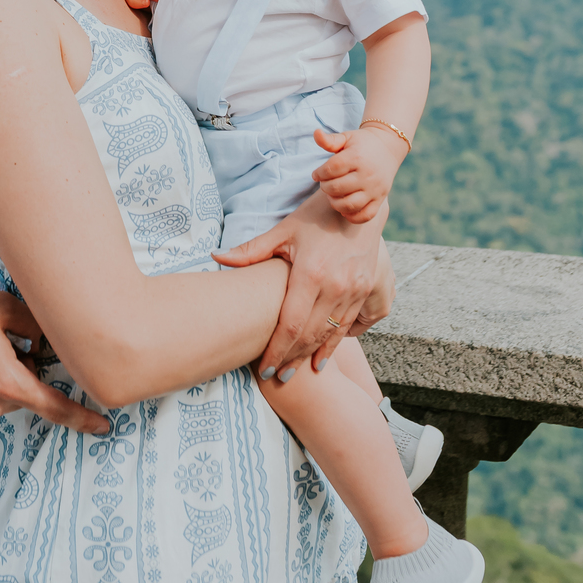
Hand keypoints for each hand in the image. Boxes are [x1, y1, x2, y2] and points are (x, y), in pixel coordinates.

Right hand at [0, 287, 110, 432]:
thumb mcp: (1, 307)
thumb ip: (33, 324)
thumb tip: (44, 339)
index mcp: (8, 383)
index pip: (55, 407)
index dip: (82, 417)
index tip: (103, 425)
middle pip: (27, 391)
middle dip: (25, 368)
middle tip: (2, 338)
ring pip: (5, 394)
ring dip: (3, 373)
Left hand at [214, 191, 388, 375]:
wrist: (357, 205)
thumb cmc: (315, 215)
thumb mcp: (283, 230)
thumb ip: (251, 251)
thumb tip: (216, 257)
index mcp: (310, 274)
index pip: (290, 324)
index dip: (276, 351)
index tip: (264, 369)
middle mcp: (335, 286)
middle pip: (309, 335)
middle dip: (291, 359)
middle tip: (275, 377)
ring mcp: (353, 290)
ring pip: (329, 334)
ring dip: (311, 357)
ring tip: (293, 373)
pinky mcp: (366, 290)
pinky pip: (348, 326)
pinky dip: (334, 345)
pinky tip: (321, 359)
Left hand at [311, 125, 402, 222]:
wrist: (388, 148)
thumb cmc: (362, 143)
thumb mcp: (346, 137)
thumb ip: (330, 139)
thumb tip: (316, 133)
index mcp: (356, 157)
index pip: (331, 169)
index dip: (319, 173)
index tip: (316, 174)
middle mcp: (367, 174)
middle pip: (337, 188)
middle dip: (325, 187)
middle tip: (324, 183)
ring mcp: (375, 189)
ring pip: (350, 205)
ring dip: (335, 203)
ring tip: (333, 195)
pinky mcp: (380, 199)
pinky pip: (366, 215)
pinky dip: (352, 217)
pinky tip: (344, 209)